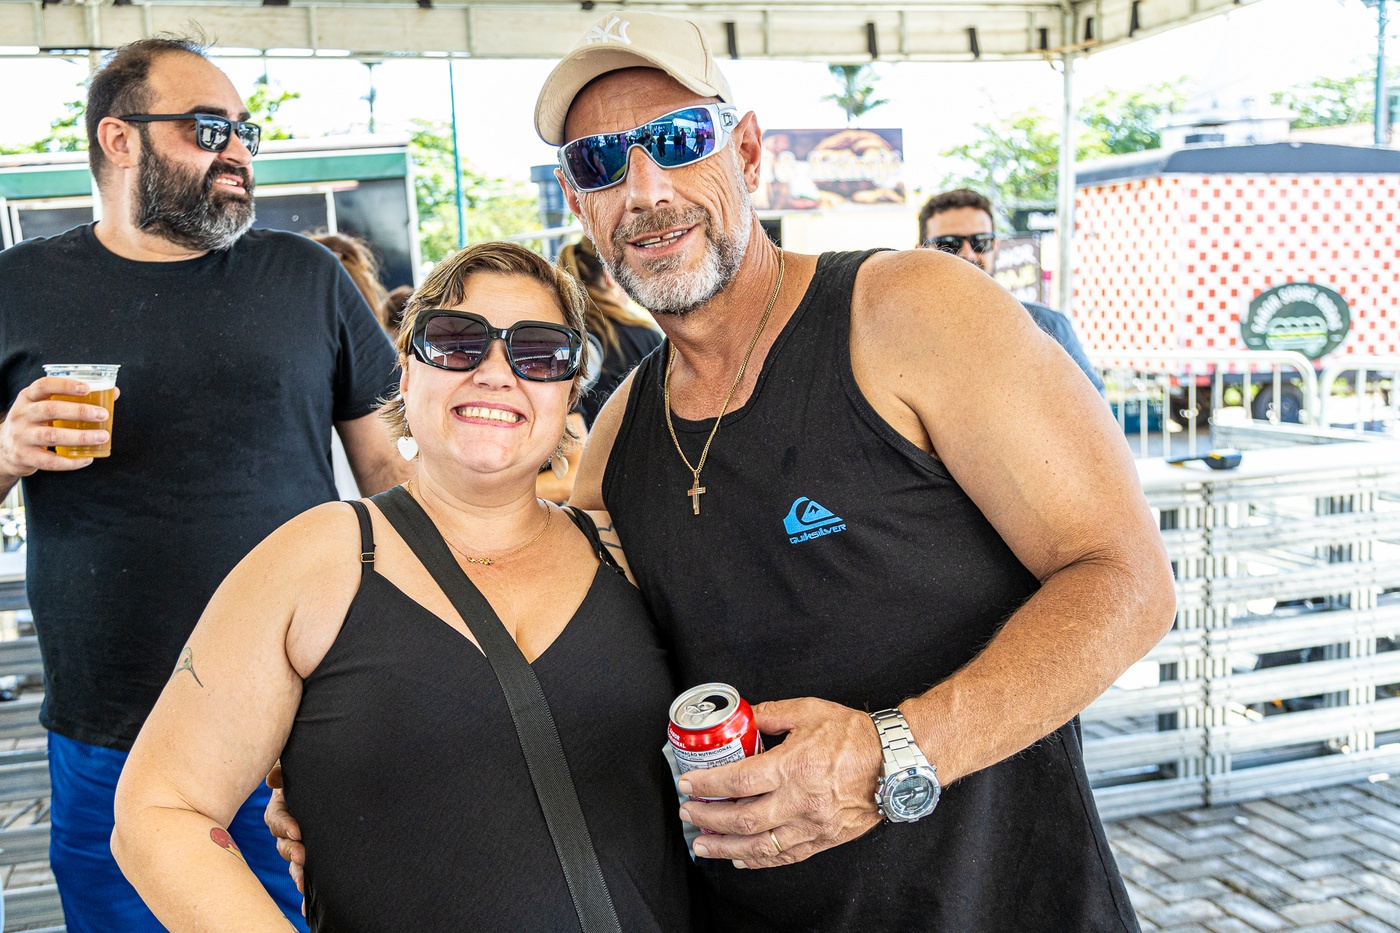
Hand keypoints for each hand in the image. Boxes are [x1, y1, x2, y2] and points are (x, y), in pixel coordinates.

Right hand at [0, 377, 113, 478]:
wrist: (5, 449)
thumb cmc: (34, 423)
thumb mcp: (44, 406)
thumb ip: (73, 399)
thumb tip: (113, 392)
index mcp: (28, 398)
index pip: (43, 386)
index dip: (65, 386)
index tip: (87, 389)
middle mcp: (22, 415)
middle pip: (50, 410)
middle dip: (79, 412)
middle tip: (103, 415)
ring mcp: (21, 436)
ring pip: (52, 435)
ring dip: (80, 437)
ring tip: (102, 437)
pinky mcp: (24, 456)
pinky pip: (50, 461)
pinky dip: (71, 461)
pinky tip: (88, 458)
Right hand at [264, 762, 305, 903]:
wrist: (336, 777)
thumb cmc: (315, 769)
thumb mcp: (299, 766)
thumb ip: (286, 769)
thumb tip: (273, 778)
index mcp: (284, 805)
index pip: (277, 818)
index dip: (284, 825)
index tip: (296, 831)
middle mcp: (290, 827)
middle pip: (283, 844)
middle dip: (291, 852)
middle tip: (302, 855)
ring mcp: (301, 842)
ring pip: (294, 861)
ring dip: (297, 872)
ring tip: (303, 882)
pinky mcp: (314, 854)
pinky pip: (307, 873)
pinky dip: (306, 890)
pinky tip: (307, 908)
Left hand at [676, 697, 883, 868]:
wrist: (895, 763)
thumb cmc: (856, 736)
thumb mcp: (809, 711)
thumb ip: (771, 713)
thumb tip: (743, 718)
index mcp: (794, 766)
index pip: (738, 780)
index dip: (707, 784)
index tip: (688, 783)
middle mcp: (801, 800)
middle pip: (742, 818)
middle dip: (708, 818)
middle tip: (688, 813)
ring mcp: (813, 825)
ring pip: (760, 845)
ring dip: (725, 847)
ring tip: (703, 844)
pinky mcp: (824, 839)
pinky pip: (785, 856)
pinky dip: (758, 860)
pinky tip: (740, 858)